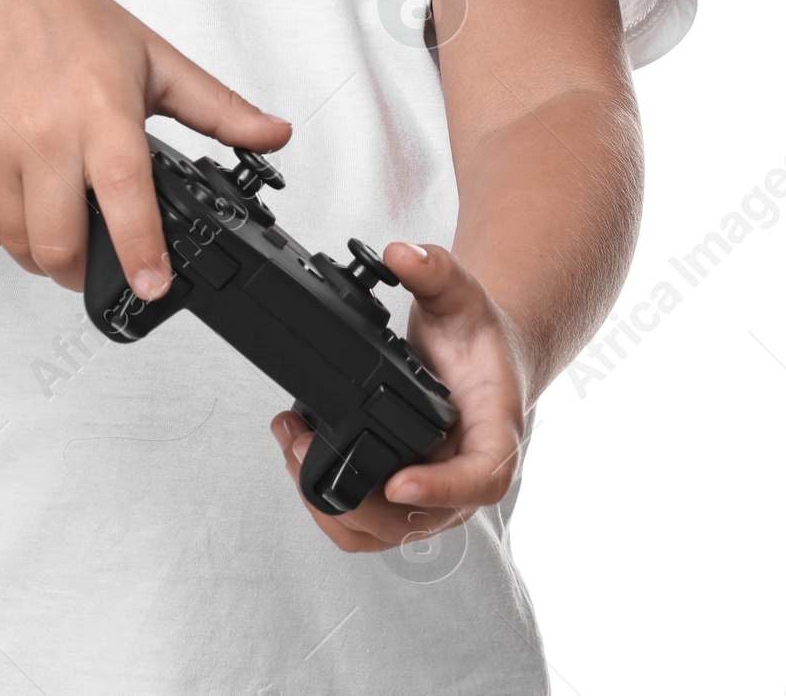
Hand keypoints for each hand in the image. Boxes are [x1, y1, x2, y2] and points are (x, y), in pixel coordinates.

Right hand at [0, 0, 289, 296]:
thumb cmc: (66, 19)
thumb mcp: (152, 55)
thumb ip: (216, 106)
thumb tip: (274, 135)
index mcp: (103, 107)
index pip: (125, 194)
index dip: (141, 252)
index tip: (153, 286)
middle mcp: (44, 130)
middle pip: (60, 243)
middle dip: (82, 268)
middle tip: (94, 253)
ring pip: (15, 244)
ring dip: (37, 252)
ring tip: (53, 216)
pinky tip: (6, 206)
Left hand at [269, 243, 527, 551]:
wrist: (481, 357)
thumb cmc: (479, 335)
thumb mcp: (462, 293)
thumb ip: (435, 270)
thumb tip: (400, 253)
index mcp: (494, 433)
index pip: (481, 479)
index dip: (440, 489)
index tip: (398, 480)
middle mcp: (464, 474)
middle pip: (417, 520)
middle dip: (355, 496)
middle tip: (302, 443)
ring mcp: (433, 491)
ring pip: (382, 531)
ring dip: (329, 502)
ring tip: (290, 439)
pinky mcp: (403, 493)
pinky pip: (364, 519)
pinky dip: (327, 497)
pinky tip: (300, 448)